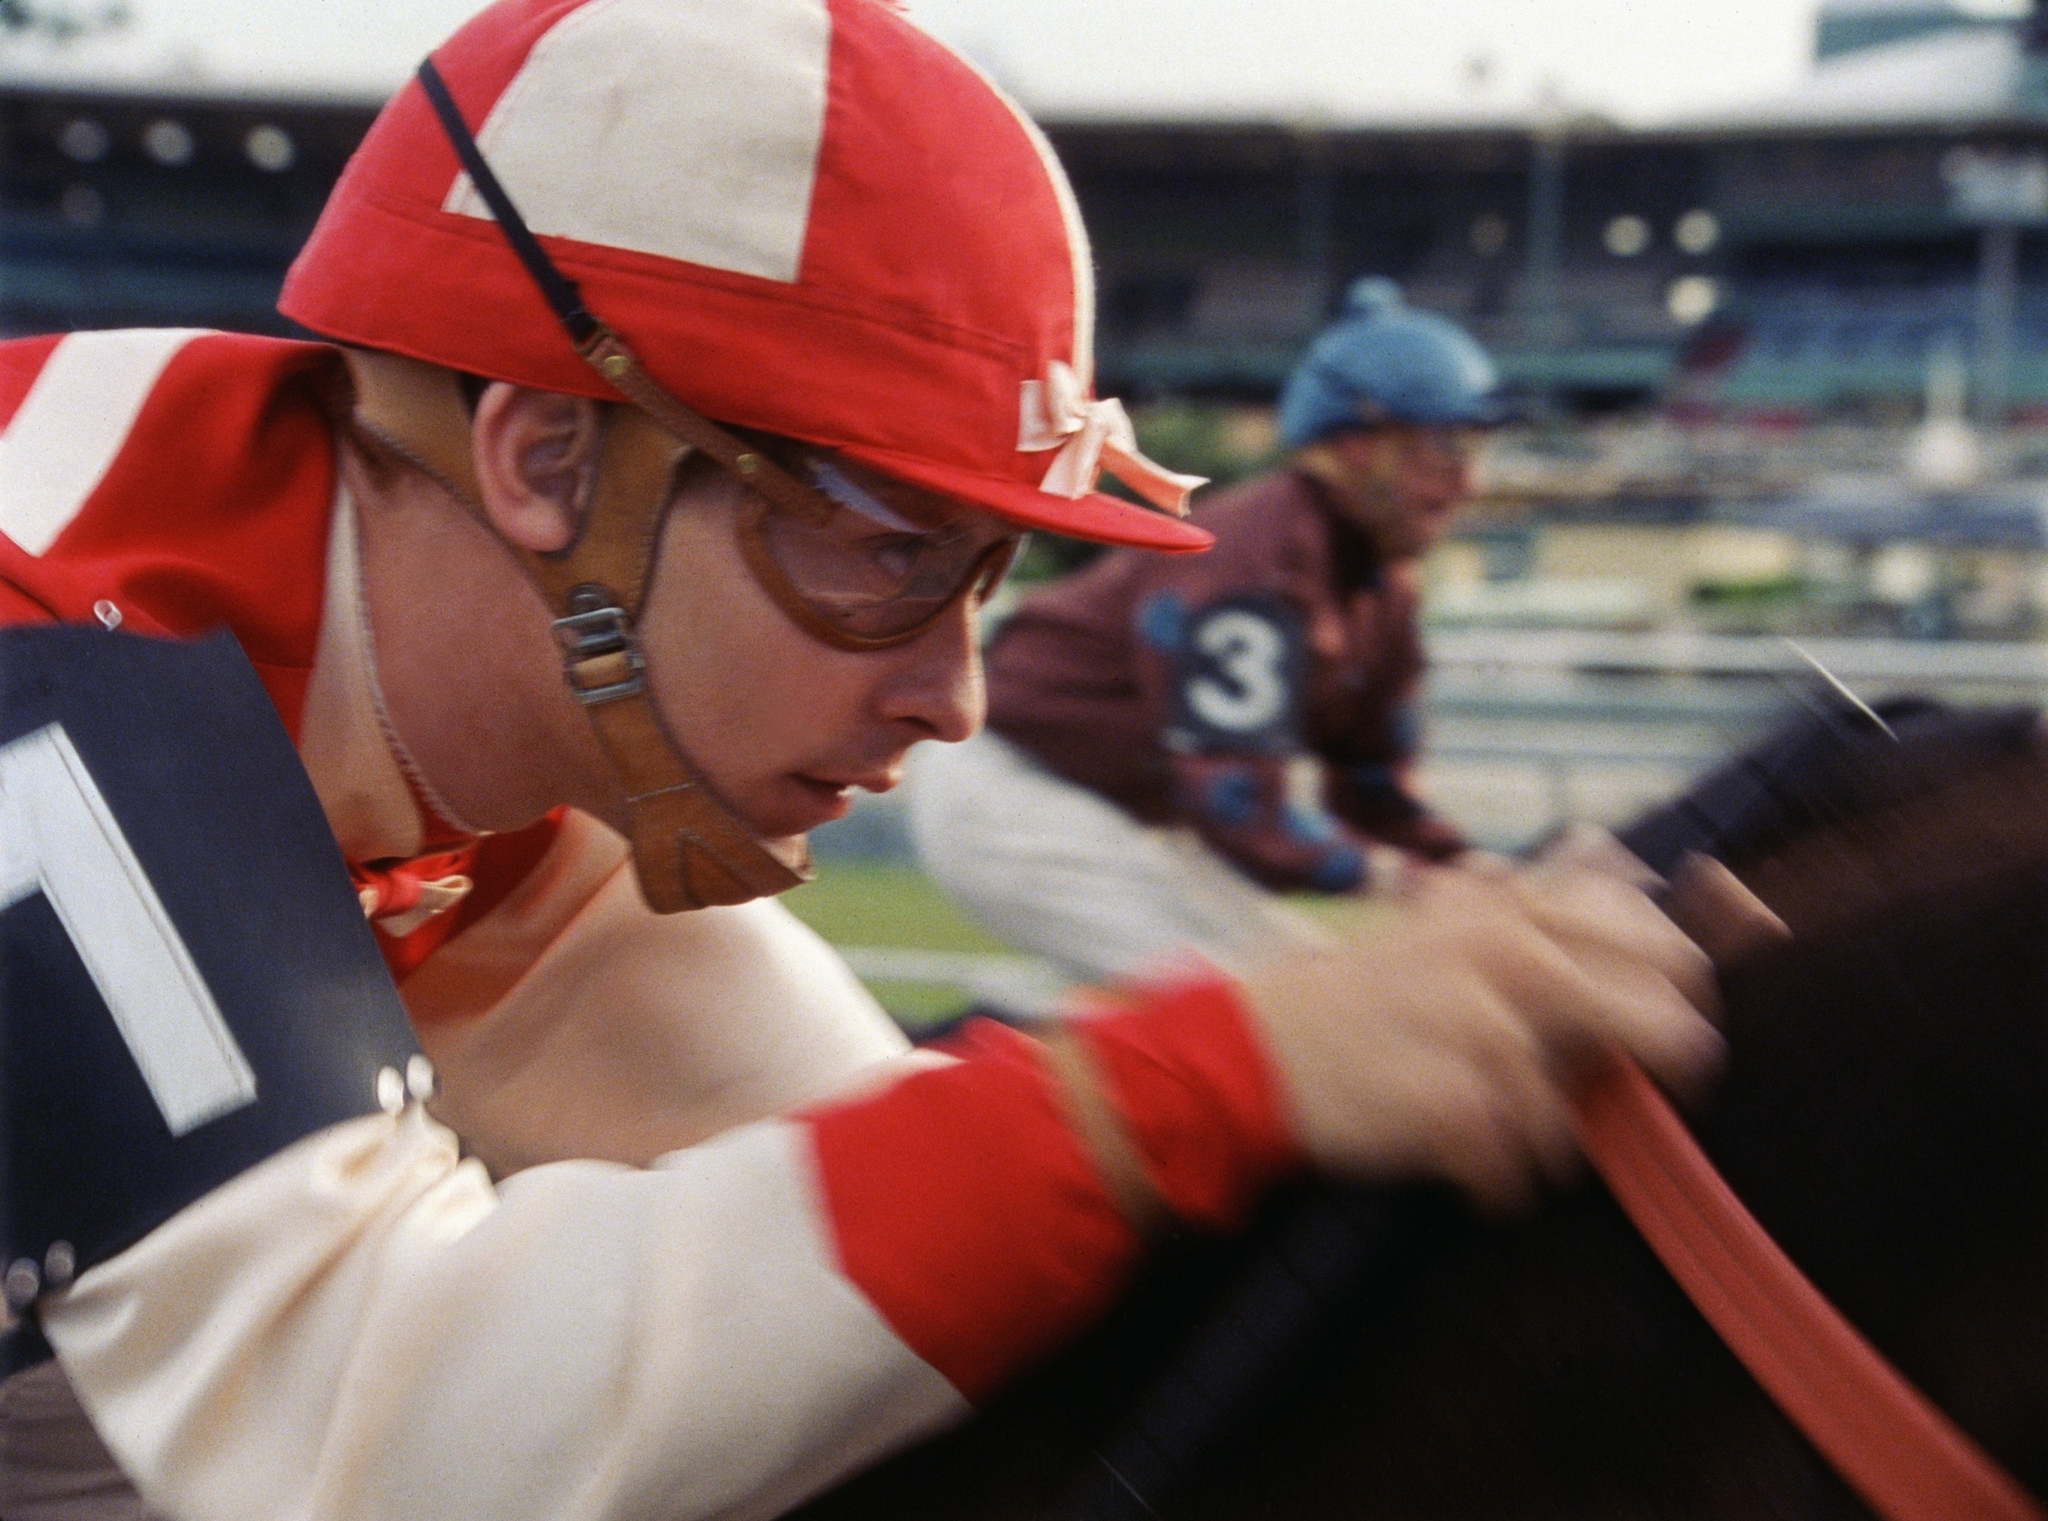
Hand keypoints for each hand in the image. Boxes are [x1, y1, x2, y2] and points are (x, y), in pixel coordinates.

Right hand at [1237, 849, 1722, 1212]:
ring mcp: (1483, 1028)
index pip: (1669, 952)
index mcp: (1519, 914)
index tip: (1657, 1052)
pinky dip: (1497, 1186)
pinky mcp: (1453, 1102)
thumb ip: (1533, 901)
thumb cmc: (1364, 995)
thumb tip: (1630, 865)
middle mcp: (1512, 957)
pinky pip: (1520, 1172)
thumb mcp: (1450, 923)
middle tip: (1603, 1111)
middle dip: (1645, 1088)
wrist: (1255, 1047)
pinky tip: (1466, 1173)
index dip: (1681, 1009)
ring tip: (1491, 1139)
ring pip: (1581, 1119)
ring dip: (1541, 1149)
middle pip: (1665, 1033)